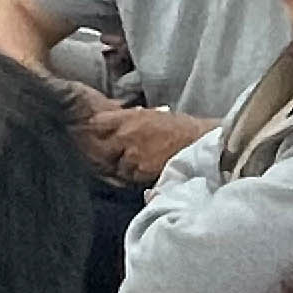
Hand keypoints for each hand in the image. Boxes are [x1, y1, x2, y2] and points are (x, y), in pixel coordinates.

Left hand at [83, 103, 211, 182]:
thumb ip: (126, 119)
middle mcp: (125, 135)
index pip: (96, 124)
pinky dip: (134, 176)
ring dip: (122, 166)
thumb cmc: (175, 127)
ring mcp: (132, 154)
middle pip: (101, 148)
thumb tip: (106, 120)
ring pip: (115, 165)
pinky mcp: (141, 170)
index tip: (94, 134)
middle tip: (112, 154)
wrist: (198, 141)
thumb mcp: (148, 115)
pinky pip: (129, 176)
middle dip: (106, 152)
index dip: (94, 130)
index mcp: (127, 119)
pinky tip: (145, 170)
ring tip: (137, 162)